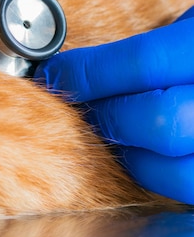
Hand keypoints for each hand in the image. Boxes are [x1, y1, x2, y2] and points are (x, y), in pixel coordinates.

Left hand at [34, 7, 193, 203]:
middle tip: (85, 105)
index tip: (57, 73)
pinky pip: (190, 191)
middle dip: (108, 116)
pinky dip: (161, 176)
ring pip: (176, 172)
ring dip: (131, 155)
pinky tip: (147, 153)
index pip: (142, 64)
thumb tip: (80, 69)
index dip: (88, 73)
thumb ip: (160, 44)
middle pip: (157, 124)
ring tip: (116, 132)